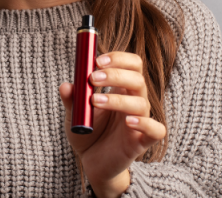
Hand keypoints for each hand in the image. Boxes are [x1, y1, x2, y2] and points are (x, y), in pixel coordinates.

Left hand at [59, 51, 165, 197]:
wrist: (92, 162)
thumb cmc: (87, 132)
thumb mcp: (73, 114)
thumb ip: (71, 100)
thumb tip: (65, 85)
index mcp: (120, 89)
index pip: (131, 64)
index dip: (118, 58)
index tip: (97, 60)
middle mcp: (133, 101)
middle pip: (137, 78)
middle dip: (115, 74)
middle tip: (92, 78)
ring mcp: (139, 120)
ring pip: (141, 102)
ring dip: (117, 99)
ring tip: (95, 101)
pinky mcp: (141, 141)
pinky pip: (156, 130)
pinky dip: (145, 123)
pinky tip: (128, 121)